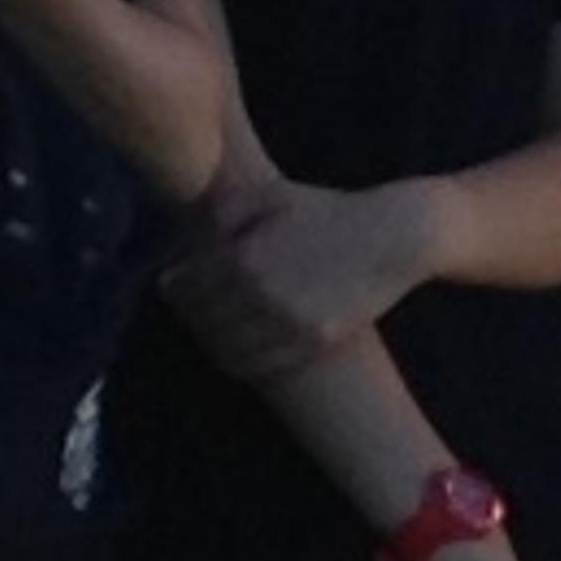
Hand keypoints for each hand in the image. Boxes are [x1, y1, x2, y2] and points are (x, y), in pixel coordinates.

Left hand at [163, 176, 429, 376]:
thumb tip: (186, 244)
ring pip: (226, 349)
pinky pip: (258, 366)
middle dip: (187, 313)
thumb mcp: (270, 194)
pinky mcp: (313, 345)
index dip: (172, 287)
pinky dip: (236, 360)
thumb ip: (221, 213)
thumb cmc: (326, 211)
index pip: (187, 287)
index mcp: (247, 257)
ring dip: (208, 341)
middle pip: (203, 321)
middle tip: (185, 306)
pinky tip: (233, 347)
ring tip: (206, 328)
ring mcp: (290, 326)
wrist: (393, 239)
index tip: (167, 283)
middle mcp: (264, 297)